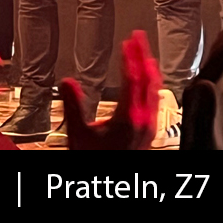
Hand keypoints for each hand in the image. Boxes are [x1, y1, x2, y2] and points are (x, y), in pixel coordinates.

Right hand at [61, 32, 160, 149]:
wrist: (109, 184)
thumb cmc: (94, 160)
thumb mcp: (78, 135)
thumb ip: (73, 107)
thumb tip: (67, 82)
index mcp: (128, 118)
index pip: (133, 79)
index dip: (131, 57)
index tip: (129, 41)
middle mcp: (144, 120)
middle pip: (148, 79)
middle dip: (143, 56)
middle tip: (138, 38)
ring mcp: (150, 125)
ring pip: (155, 90)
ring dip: (149, 69)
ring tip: (144, 54)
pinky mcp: (150, 131)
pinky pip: (155, 101)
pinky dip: (151, 85)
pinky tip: (148, 82)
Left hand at [180, 3, 222, 149]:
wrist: (200, 170)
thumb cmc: (204, 158)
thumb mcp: (204, 140)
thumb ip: (202, 114)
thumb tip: (205, 82)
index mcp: (198, 96)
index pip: (220, 57)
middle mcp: (199, 90)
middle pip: (219, 51)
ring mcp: (205, 94)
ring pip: (220, 56)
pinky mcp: (212, 101)